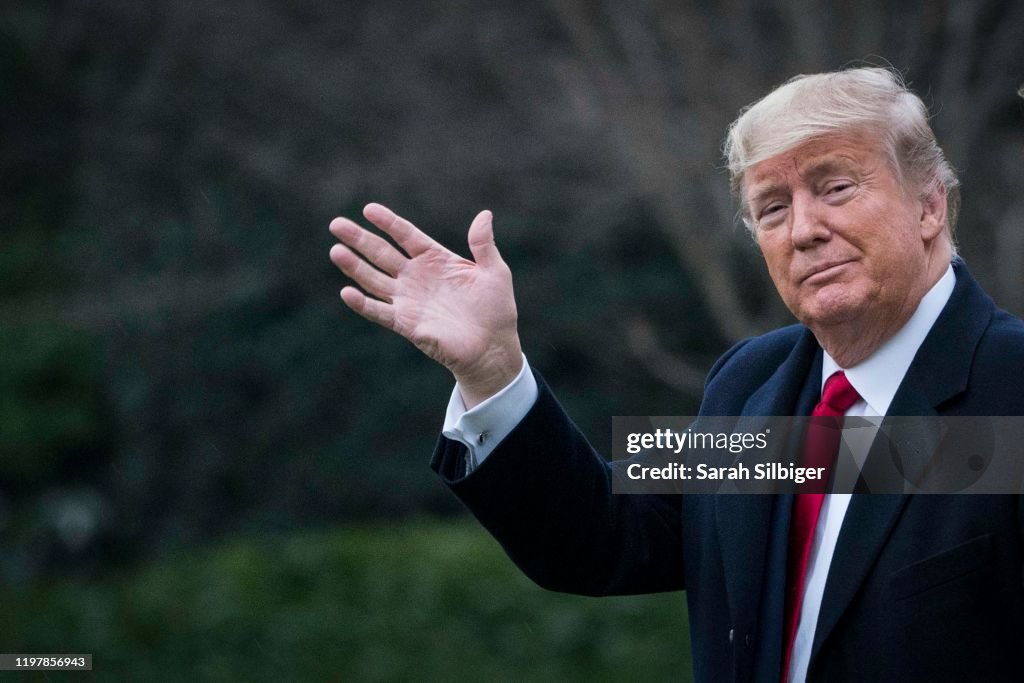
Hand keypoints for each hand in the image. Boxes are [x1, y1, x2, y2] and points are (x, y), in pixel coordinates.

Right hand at [329, 203, 522, 407]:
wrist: (493, 348)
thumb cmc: (496, 309)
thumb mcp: (494, 271)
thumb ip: (483, 244)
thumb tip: (484, 214)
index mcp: (436, 259)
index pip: (406, 235)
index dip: (388, 222)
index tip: (368, 209)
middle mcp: (417, 277)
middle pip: (382, 254)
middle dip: (359, 239)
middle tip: (336, 224)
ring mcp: (409, 300)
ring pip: (374, 279)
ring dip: (354, 267)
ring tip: (336, 251)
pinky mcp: (406, 323)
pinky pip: (380, 312)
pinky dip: (362, 304)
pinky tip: (346, 292)